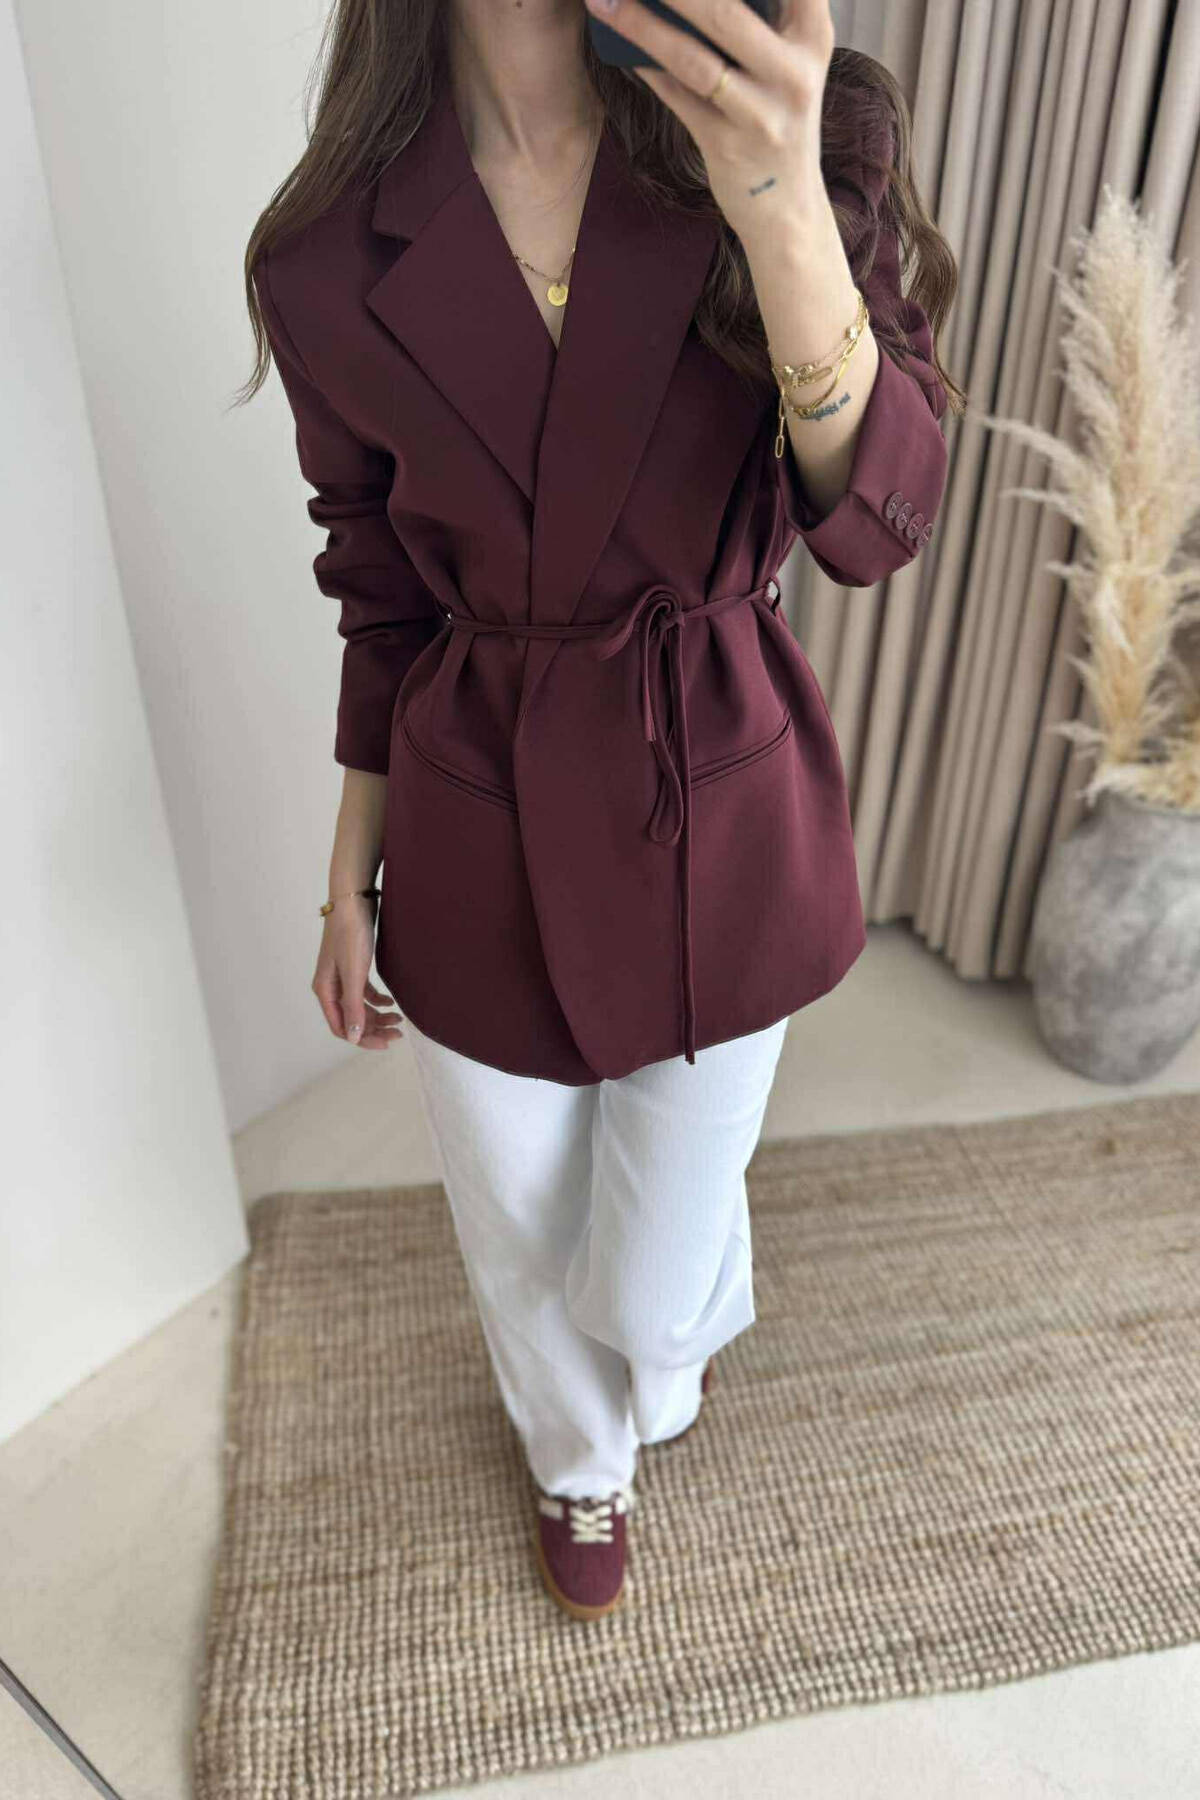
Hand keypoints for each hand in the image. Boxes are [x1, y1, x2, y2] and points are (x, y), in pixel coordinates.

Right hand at [312, 895, 403, 1049]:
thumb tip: (353, 1037)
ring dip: (377, 1016)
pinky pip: (364, 991)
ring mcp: (342, 976)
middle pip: (351, 1018)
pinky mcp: (354, 965)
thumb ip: (353, 1006)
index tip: (386, 1042)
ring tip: (399, 1018)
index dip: (362, 1039)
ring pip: (359, 1006)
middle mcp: (331, 986)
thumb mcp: (354, 974)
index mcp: (325, 991)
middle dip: (373, 1029)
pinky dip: (377, 999)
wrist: (353, 901)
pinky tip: (391, 1002)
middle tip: (398, 1033)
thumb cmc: (350, 935)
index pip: (341, 1027)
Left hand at [583, 0, 834, 240]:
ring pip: (693, 58)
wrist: (788, 209)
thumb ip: (759, 19)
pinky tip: (617, 44)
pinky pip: (676, 96)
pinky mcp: (727, 146)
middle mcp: (794, 72)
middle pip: (724, 12)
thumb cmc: (778, 117)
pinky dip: (645, 67)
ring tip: (604, 0)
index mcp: (813, 35)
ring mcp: (761, 113)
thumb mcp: (789, 62)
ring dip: (641, 25)